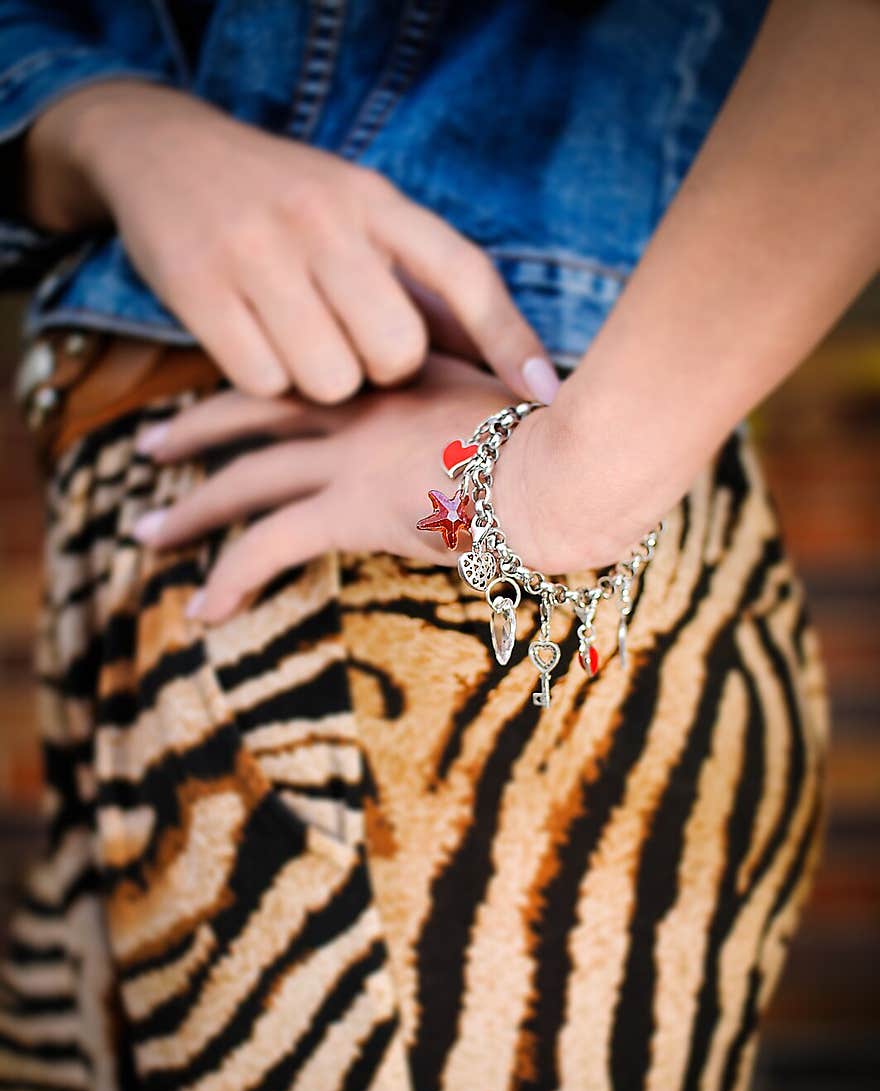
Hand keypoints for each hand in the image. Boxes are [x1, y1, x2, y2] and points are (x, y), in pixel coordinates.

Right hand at [27, 82, 558, 405]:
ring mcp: (259, 253)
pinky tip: (256, 341)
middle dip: (385, 372)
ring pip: (331, 380)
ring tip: (301, 340)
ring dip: (322, 383)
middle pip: (397, 351)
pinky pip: (265, 383)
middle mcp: (324, 220)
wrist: (163, 150)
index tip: (545, 396)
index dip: (510, 340)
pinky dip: (266, 380)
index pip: (464, 274)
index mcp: (377, 200)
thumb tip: (504, 365)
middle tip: (357, 347)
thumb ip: (421, 285)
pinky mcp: (201, 289)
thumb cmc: (286, 203)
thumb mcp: (358, 215)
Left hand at [132, 355, 589, 623]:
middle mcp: (358, 408)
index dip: (261, 386)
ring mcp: (349, 457)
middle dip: (193, 432)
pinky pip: (269, 547)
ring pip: (244, 481)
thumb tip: (504, 426)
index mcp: (394, 377)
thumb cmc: (564, 437)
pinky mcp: (351, 509)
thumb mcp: (518, 400)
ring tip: (146, 532)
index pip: (307, 375)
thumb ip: (490, 407)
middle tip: (148, 444)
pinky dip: (229, 578)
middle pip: (251, 416)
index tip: (230, 398)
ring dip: (190, 510)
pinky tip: (203, 611)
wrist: (567, 458)